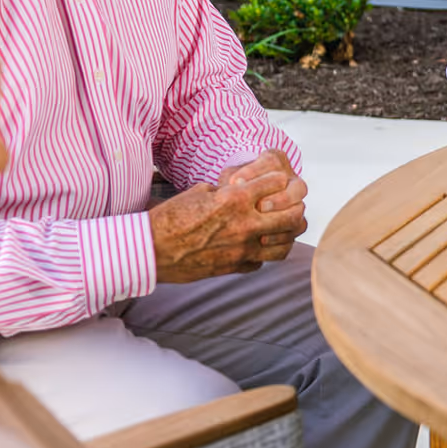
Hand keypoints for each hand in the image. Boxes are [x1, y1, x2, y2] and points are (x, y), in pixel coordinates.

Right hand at [150, 162, 307, 283]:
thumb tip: (241, 188)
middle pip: (293, 216)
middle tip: (290, 207)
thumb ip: (227, 191)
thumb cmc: (170, 217)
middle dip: (296, 208)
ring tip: (279, 229)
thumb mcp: (200, 192)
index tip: (277, 182)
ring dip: (286, 234)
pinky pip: (263, 261)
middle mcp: (245, 224)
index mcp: (236, 199)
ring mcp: (243, 249)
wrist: (150, 250)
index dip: (280, 180)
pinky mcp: (235, 267)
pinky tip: (255, 247)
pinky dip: (263, 253)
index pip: (278, 183)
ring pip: (286, 243)